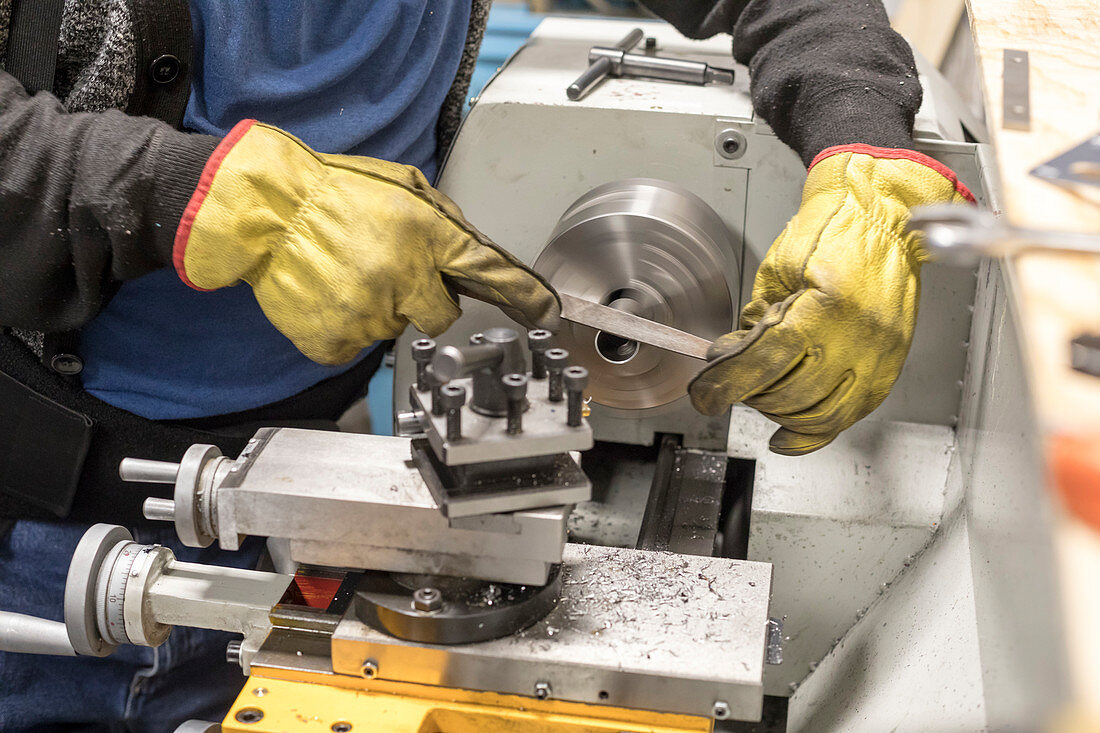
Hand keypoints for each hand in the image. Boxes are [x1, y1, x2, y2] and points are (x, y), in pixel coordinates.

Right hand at [173, 120, 559, 363]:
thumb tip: (471, 253)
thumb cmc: (331, 193)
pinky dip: (347, 325)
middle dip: (423, 297)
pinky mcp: (338, 340)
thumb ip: (443, 222)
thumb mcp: (402, 186)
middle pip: (442, 314)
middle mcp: (404, 279)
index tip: (546, 314)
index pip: (491, 273)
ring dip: (381, 308)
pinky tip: (331, 293)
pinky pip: (358, 343)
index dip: (525, 298)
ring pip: (395, 328)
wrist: (266, 212)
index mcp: (427, 235)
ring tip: (348, 273)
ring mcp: (370, 314)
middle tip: (386, 270)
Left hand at [689, 145, 974, 454]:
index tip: (703, 396)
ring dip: (776, 412)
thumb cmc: (833, 231)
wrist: (883, 218)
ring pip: (816, 415)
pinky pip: (847, 417)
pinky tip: (786, 434)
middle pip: (787, 396)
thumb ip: (756, 318)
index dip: (724, 386)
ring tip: (759, 393)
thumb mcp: (778, 269)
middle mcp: (857, 338)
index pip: (762, 365)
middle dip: (748, 393)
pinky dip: (812, 432)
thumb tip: (731, 357)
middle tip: (732, 379)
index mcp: (826, 307)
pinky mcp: (886, 369)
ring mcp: (876, 358)